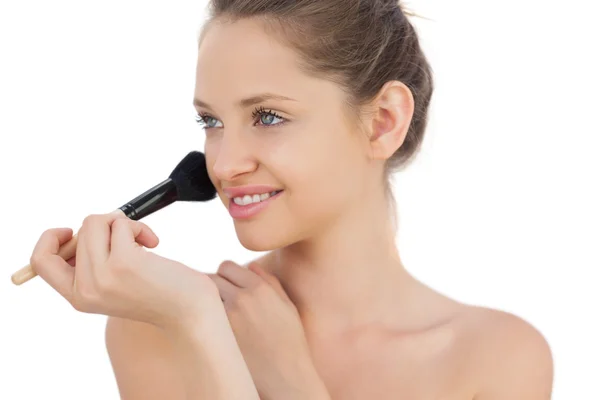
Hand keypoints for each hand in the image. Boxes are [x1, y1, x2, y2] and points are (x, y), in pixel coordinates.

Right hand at [29, 211, 221, 331]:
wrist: (189, 313)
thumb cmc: (158, 293)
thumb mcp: (114, 284)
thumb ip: (93, 263)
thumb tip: (84, 227)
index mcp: (77, 297)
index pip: (40, 262)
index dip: (51, 238)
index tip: (72, 230)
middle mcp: (84, 289)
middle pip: (78, 232)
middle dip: (105, 226)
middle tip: (128, 239)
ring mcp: (102, 276)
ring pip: (96, 222)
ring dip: (123, 224)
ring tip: (142, 243)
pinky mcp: (124, 262)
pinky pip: (121, 223)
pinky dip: (139, 227)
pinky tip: (153, 243)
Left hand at [208, 261, 328, 399]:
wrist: (286, 377)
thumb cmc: (290, 342)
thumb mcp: (287, 307)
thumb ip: (270, 282)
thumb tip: (251, 266)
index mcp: (260, 288)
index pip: (227, 266)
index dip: (225, 275)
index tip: (227, 286)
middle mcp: (242, 298)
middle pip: (211, 278)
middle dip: (213, 286)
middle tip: (219, 301)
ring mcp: (227, 318)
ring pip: (203, 297)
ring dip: (206, 301)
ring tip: (214, 314)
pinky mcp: (217, 336)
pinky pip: (201, 318)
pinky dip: (202, 319)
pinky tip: (211, 329)